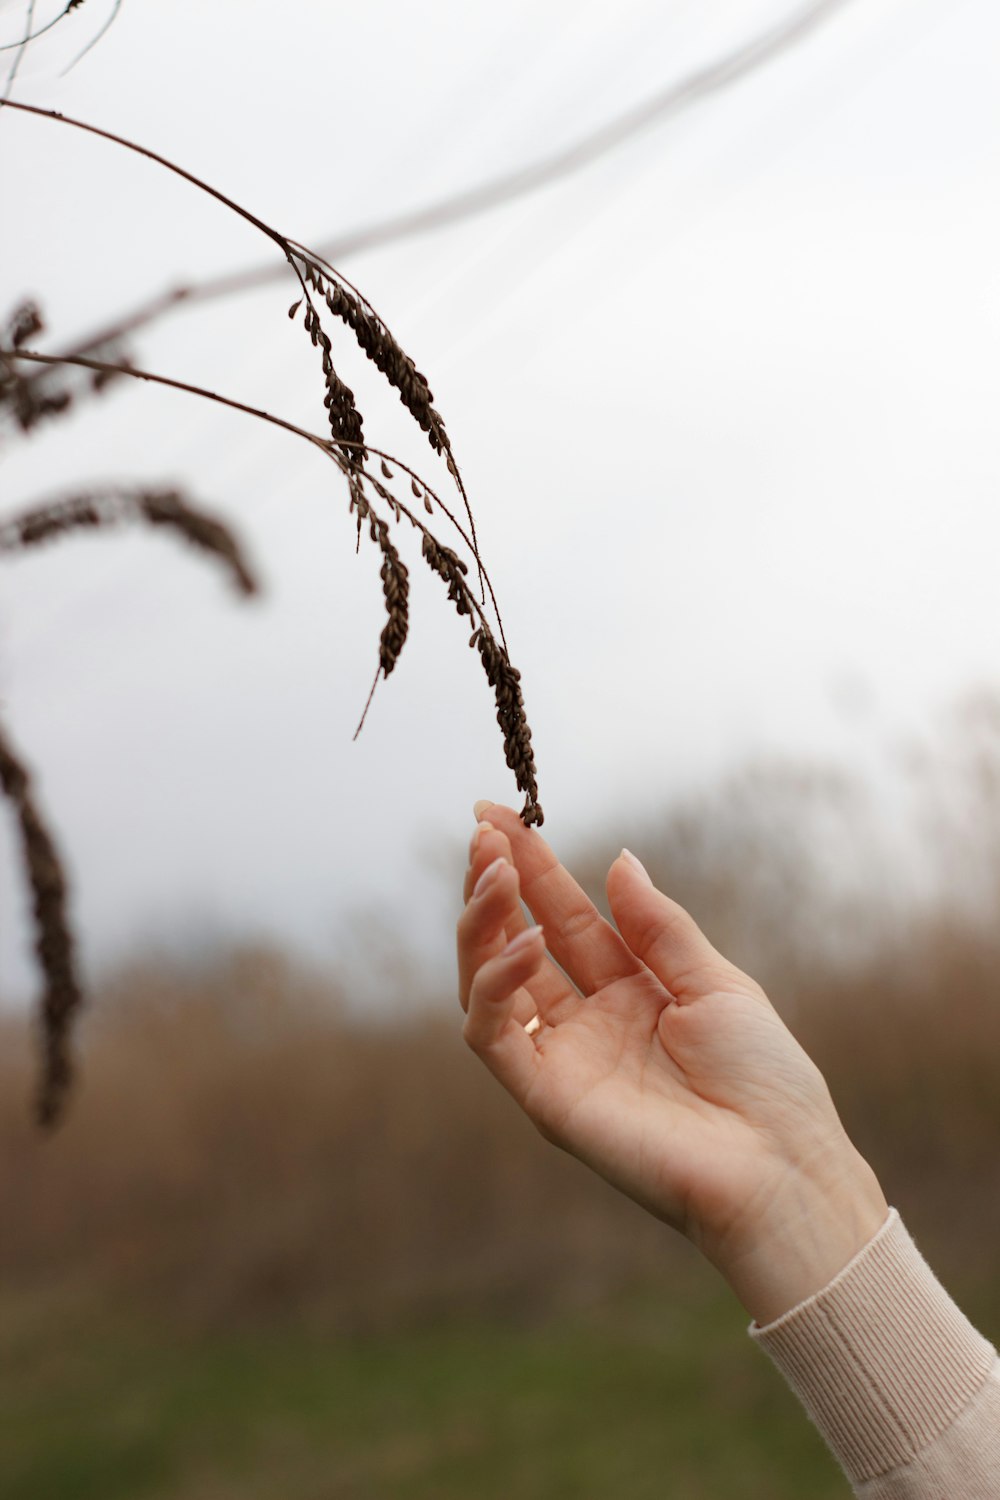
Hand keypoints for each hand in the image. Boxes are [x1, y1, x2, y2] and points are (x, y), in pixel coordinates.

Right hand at [457, 802, 888, 1324]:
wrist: (779, 1166)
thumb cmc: (764, 1079)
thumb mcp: (715, 981)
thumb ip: (656, 926)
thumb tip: (617, 858)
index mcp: (629, 991)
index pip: (561, 916)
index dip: (530, 866)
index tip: (498, 813)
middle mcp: (585, 1022)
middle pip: (515, 941)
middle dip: (493, 885)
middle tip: (484, 833)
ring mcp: (560, 1059)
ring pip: (487, 983)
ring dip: (481, 924)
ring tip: (493, 874)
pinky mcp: (544, 1097)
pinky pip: (493, 1033)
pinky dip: (496, 983)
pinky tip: (523, 941)